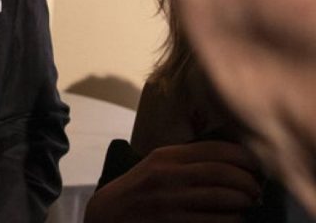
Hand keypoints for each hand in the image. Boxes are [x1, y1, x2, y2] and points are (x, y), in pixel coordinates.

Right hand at [84, 141, 262, 222]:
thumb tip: (229, 159)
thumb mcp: (155, 166)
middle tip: (258, 187)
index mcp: (165, 156)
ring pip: (222, 197)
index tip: (257, 164)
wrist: (108, 215)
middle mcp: (167, 175)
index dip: (243, 156)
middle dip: (248, 181)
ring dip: (244, 201)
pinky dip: (232, 219)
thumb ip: (185, 160)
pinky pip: (215, 220)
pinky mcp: (172, 222)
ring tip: (251, 202)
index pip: (214, 149)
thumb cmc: (138, 190)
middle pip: (223, 173)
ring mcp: (170, 200)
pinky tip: (236, 218)